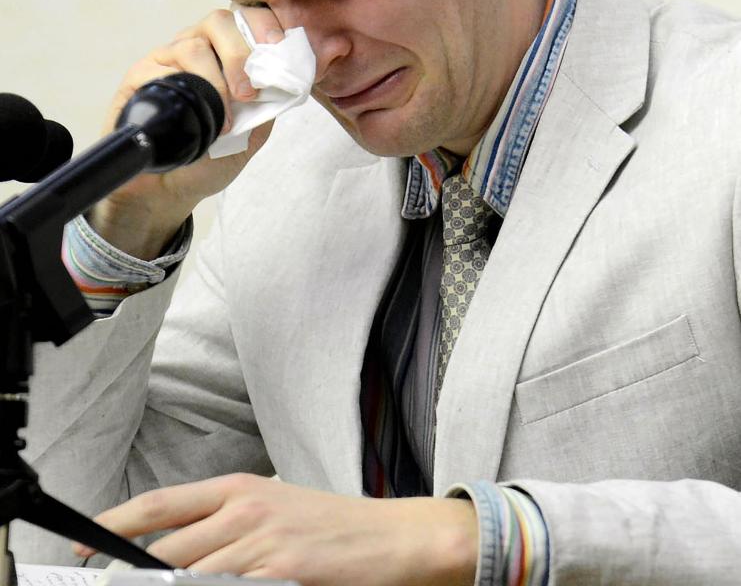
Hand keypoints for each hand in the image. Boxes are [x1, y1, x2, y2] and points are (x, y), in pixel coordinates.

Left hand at [74, 474, 477, 585]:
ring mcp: (261, 545)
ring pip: (189, 578)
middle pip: (165, 552)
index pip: (159, 504)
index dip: (112, 526)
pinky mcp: (281, 575)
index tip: (81, 546)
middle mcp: (243, 510)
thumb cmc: (333, 526)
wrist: (393, 538)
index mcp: (239, 488)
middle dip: (132, 578)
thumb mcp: (274, 508)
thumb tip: (177, 551)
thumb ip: (225, 525)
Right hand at [90, 6, 283, 258]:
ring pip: (191, 45)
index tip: (277, 46)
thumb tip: (292, 82)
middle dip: (240, 53)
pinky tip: (197, 120)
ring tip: (226, 121)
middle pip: (218, 21)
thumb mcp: (253, 133)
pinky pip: (159, 69)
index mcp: (226, 52)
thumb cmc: (212, 156)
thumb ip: (271, 106)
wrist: (168, 188)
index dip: (263, 24)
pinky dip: (184, 90)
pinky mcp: (139, 77)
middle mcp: (196, 47)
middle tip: (249, 93)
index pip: (245, 18)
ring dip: (215, 81)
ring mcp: (166, 60)